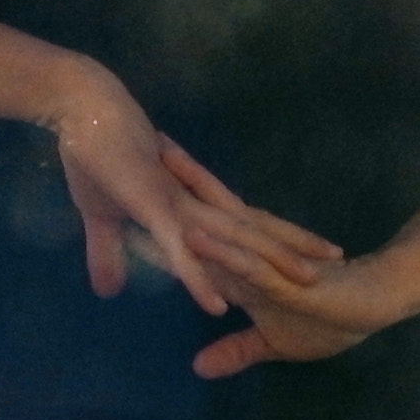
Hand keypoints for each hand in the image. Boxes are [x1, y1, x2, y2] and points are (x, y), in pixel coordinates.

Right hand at [49, 74, 338, 314]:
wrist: (80, 110)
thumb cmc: (91, 157)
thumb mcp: (101, 216)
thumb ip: (109, 251)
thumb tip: (108, 290)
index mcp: (188, 204)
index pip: (243, 223)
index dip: (276, 238)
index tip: (309, 252)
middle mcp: (193, 204)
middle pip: (256, 229)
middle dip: (295, 248)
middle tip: (339, 264)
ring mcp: (177, 207)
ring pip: (234, 242)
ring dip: (271, 262)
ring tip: (310, 282)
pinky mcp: (152, 211)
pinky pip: (182, 254)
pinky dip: (198, 282)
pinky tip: (217, 309)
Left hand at [163, 139, 407, 377]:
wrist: (375, 310)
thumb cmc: (328, 320)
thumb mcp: (270, 342)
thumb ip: (234, 350)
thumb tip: (199, 367)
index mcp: (241, 258)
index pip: (199, 222)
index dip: (170, 198)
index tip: (134, 170)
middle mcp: (249, 249)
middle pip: (207, 203)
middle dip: (175, 174)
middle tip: (139, 134)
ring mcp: (264, 259)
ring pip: (222, 221)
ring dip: (193, 193)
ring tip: (159, 162)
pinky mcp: (281, 278)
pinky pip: (244, 264)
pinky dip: (219, 253)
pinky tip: (193, 238)